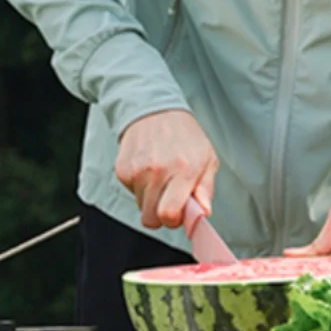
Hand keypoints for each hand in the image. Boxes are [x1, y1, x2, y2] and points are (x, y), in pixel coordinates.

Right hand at [115, 110, 219, 230]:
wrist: (155, 109)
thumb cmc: (184, 136)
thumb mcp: (207, 158)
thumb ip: (206, 189)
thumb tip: (203, 212)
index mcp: (184, 169)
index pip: (169, 214)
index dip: (173, 221)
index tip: (178, 214)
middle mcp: (159, 170)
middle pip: (152, 218)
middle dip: (161, 215)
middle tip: (169, 200)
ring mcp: (138, 170)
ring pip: (141, 207)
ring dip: (150, 200)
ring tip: (159, 179)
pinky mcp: (123, 169)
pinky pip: (131, 193)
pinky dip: (139, 188)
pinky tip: (148, 171)